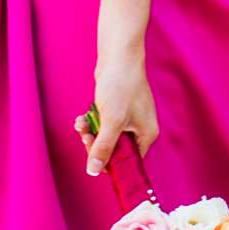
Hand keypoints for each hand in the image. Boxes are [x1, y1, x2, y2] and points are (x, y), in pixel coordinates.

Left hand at [79, 51, 158, 175]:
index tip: (92, 159)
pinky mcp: (120, 109)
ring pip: (107, 136)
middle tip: (85, 136)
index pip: (128, 161)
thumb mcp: (111, 121)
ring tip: (81, 124)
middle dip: (96, 144)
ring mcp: (130, 119)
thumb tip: (94, 171)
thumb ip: (103, 148)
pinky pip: (104, 124)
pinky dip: (93, 122)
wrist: (119, 58)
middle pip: (115, 149)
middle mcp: (141, 129)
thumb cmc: (121, 87)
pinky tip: (83, 117)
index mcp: (146, 135)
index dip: (109, 163)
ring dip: (91, 132)